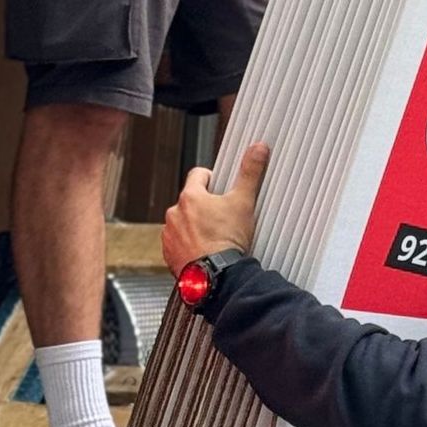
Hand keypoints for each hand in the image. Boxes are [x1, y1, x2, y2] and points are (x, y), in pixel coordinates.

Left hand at [162, 144, 267, 274]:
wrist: (216, 278)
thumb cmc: (226, 242)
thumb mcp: (244, 202)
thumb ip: (250, 172)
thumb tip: (257, 149)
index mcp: (190, 197)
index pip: (198, 174)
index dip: (213, 178)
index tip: (222, 187)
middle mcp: (175, 214)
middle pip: (191, 201)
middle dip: (205, 206)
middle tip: (224, 217)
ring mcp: (170, 236)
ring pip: (183, 223)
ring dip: (195, 227)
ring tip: (216, 237)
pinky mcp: (169, 255)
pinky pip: (178, 244)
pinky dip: (189, 246)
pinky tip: (206, 252)